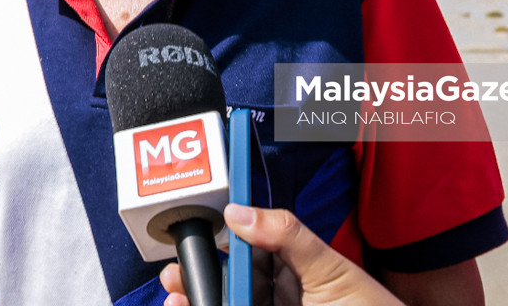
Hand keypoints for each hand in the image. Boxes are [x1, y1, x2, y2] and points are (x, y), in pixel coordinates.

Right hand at [160, 204, 402, 305]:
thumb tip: (240, 211)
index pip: (248, 242)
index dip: (220, 231)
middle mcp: (279, 291)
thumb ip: (288, 236)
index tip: (195, 221)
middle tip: (176, 271)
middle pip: (227, 277)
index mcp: (294, 265)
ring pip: (224, 300)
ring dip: (196, 296)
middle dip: (197, 271)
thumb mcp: (330, 270)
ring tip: (176, 296)